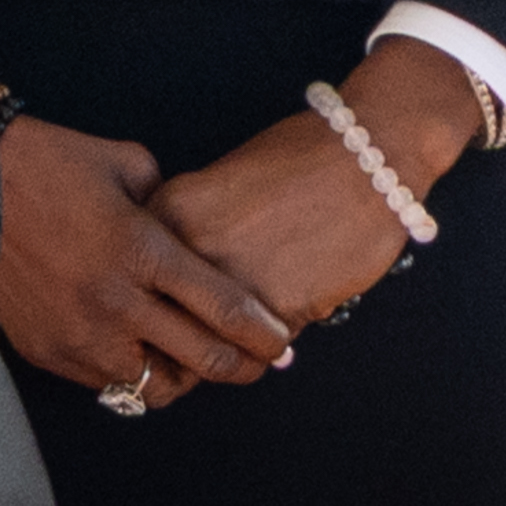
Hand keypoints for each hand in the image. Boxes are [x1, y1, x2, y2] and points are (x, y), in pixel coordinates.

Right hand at [0, 116, 292, 410]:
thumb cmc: (45, 162)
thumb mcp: (121, 161)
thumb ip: (165, 198)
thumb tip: (185, 226)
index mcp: (140, 247)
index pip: (221, 306)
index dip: (261, 332)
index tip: (281, 342)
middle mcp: (115, 299)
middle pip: (201, 357)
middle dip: (242, 366)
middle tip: (259, 364)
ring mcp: (79, 332)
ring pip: (154, 385)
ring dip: (181, 375)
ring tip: (191, 360)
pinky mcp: (47, 350)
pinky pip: (104, 382)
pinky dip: (128, 372)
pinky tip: (135, 350)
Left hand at [146, 35, 478, 333]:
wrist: (369, 157)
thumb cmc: (302, 160)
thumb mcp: (223, 184)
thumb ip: (192, 231)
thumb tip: (180, 285)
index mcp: (168, 210)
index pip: (136, 282)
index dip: (154, 305)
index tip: (170, 316)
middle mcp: (188, 248)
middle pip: (164, 323)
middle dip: (184, 339)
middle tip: (205, 340)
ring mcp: (229, 281)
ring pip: (210, 345)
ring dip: (227, 348)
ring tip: (247, 335)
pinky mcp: (274, 309)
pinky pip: (256, 348)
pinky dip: (268, 344)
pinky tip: (285, 319)